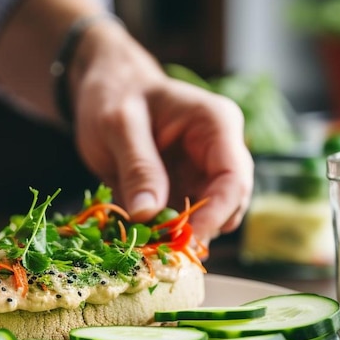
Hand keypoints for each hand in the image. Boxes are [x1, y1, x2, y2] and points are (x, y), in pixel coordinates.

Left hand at [70, 23, 253, 243]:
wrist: (105, 89)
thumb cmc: (115, 93)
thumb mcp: (119, 124)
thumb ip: (138, 166)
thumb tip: (148, 215)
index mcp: (216, 124)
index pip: (234, 178)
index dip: (215, 215)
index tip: (184, 241)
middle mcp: (218, 151)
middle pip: (228, 204)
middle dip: (199, 230)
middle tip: (163, 250)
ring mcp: (201, 173)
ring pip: (207, 218)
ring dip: (180, 237)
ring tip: (147, 245)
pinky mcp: (182, 189)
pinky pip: (182, 220)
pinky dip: (164, 234)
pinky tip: (140, 238)